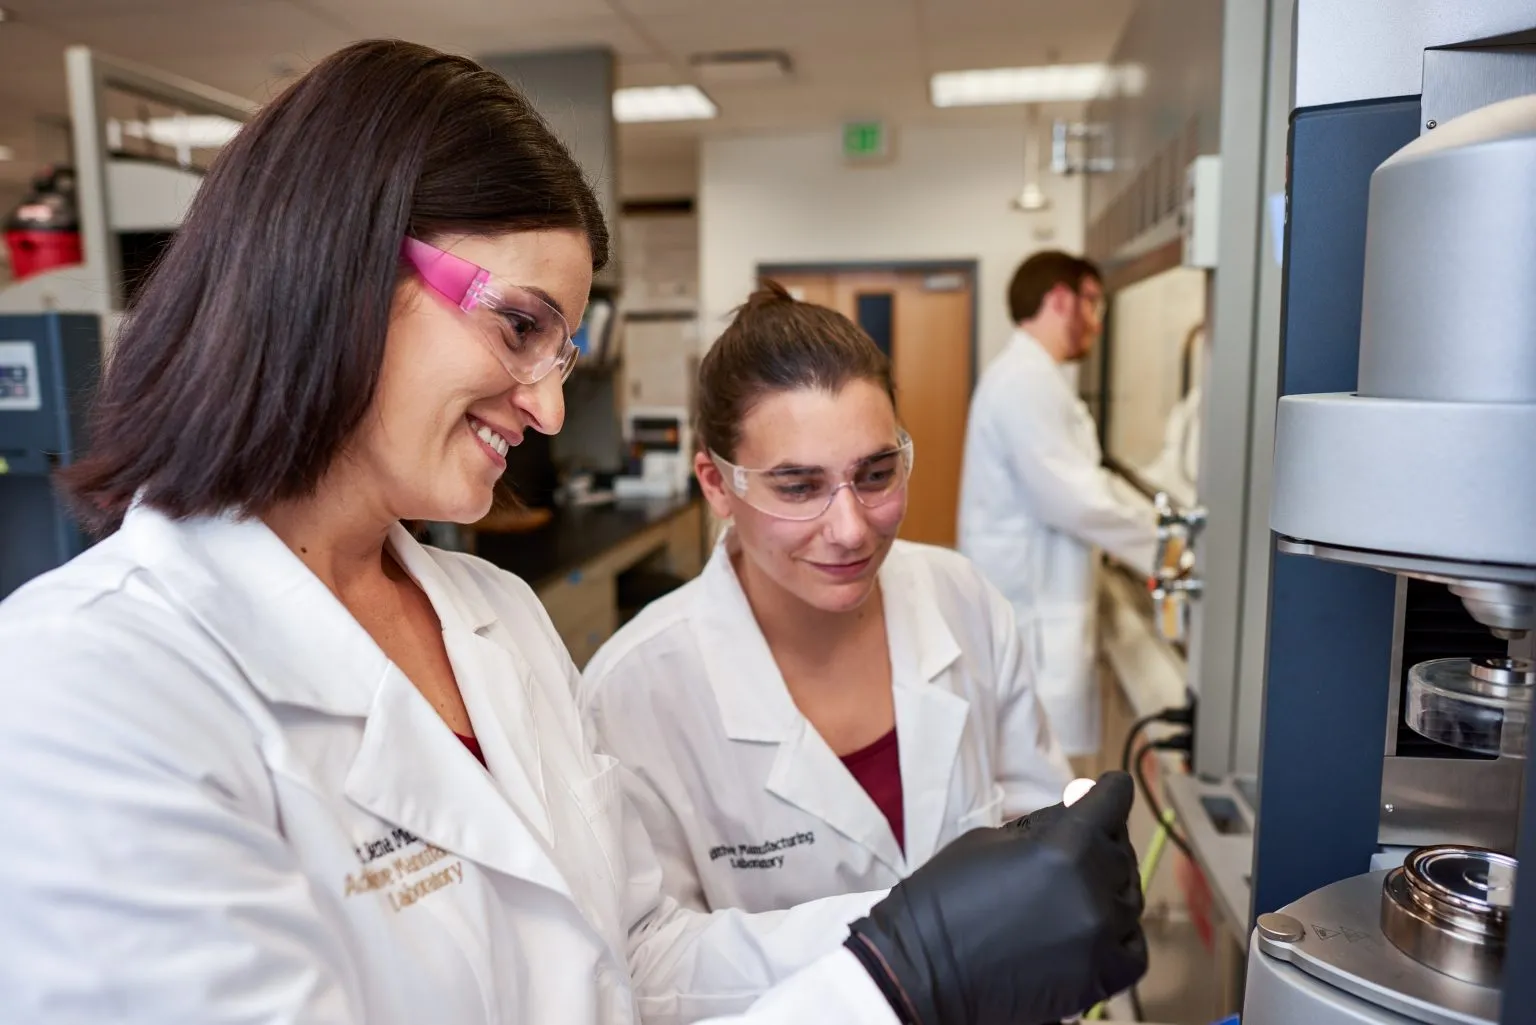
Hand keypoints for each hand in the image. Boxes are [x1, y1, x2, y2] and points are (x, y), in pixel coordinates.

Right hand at [844, 771, 1145, 1024]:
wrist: (922, 968)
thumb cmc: (945, 897)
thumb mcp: (991, 840)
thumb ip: (1046, 824)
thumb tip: (1081, 807)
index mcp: (1063, 848)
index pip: (1112, 801)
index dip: (1110, 791)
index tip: (1110, 789)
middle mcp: (1090, 891)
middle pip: (1120, 850)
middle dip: (1101, 841)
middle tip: (1074, 847)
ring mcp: (1099, 937)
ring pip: (1127, 897)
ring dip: (1105, 888)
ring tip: (1070, 891)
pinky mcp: (1099, 977)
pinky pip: (1132, 946)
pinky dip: (1117, 934)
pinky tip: (1090, 927)